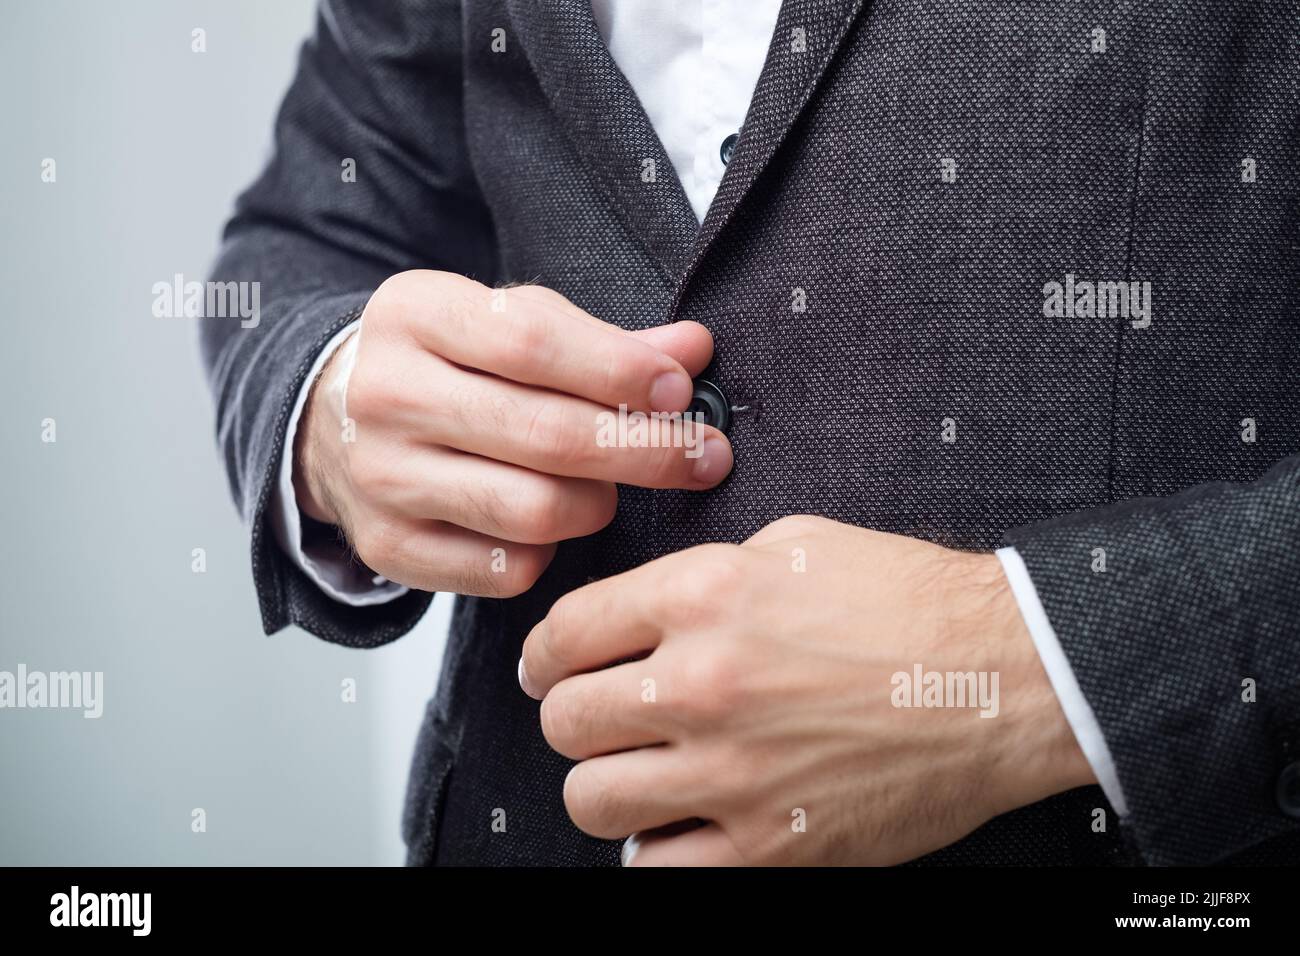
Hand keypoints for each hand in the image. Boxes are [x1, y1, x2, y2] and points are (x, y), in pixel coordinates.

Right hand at [294, 271, 731, 595]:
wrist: (331, 420)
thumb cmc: (446, 365)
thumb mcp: (505, 324)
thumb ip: (601, 340)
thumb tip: (693, 348)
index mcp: (415, 314)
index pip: (532, 339)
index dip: (619, 369)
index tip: (679, 390)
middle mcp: (387, 394)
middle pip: (544, 434)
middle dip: (644, 449)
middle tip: (703, 456)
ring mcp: (381, 477)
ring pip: (532, 510)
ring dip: (598, 504)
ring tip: (611, 488)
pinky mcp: (389, 545)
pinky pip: (505, 567)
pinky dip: (549, 552)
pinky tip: (556, 524)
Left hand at [520, 515, 1094, 864]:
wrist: (1007, 678)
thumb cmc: (912, 604)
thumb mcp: (795, 544)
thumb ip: (704, 576)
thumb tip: (646, 611)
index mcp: (704, 596)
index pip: (565, 632)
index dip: (544, 655)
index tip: (549, 669)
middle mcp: (704, 682)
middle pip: (565, 720)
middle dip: (571, 717)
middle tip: (597, 719)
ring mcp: (733, 771)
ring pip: (592, 799)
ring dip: (606, 786)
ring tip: (638, 773)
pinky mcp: (772, 845)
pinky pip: (657, 870)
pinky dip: (657, 850)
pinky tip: (682, 823)